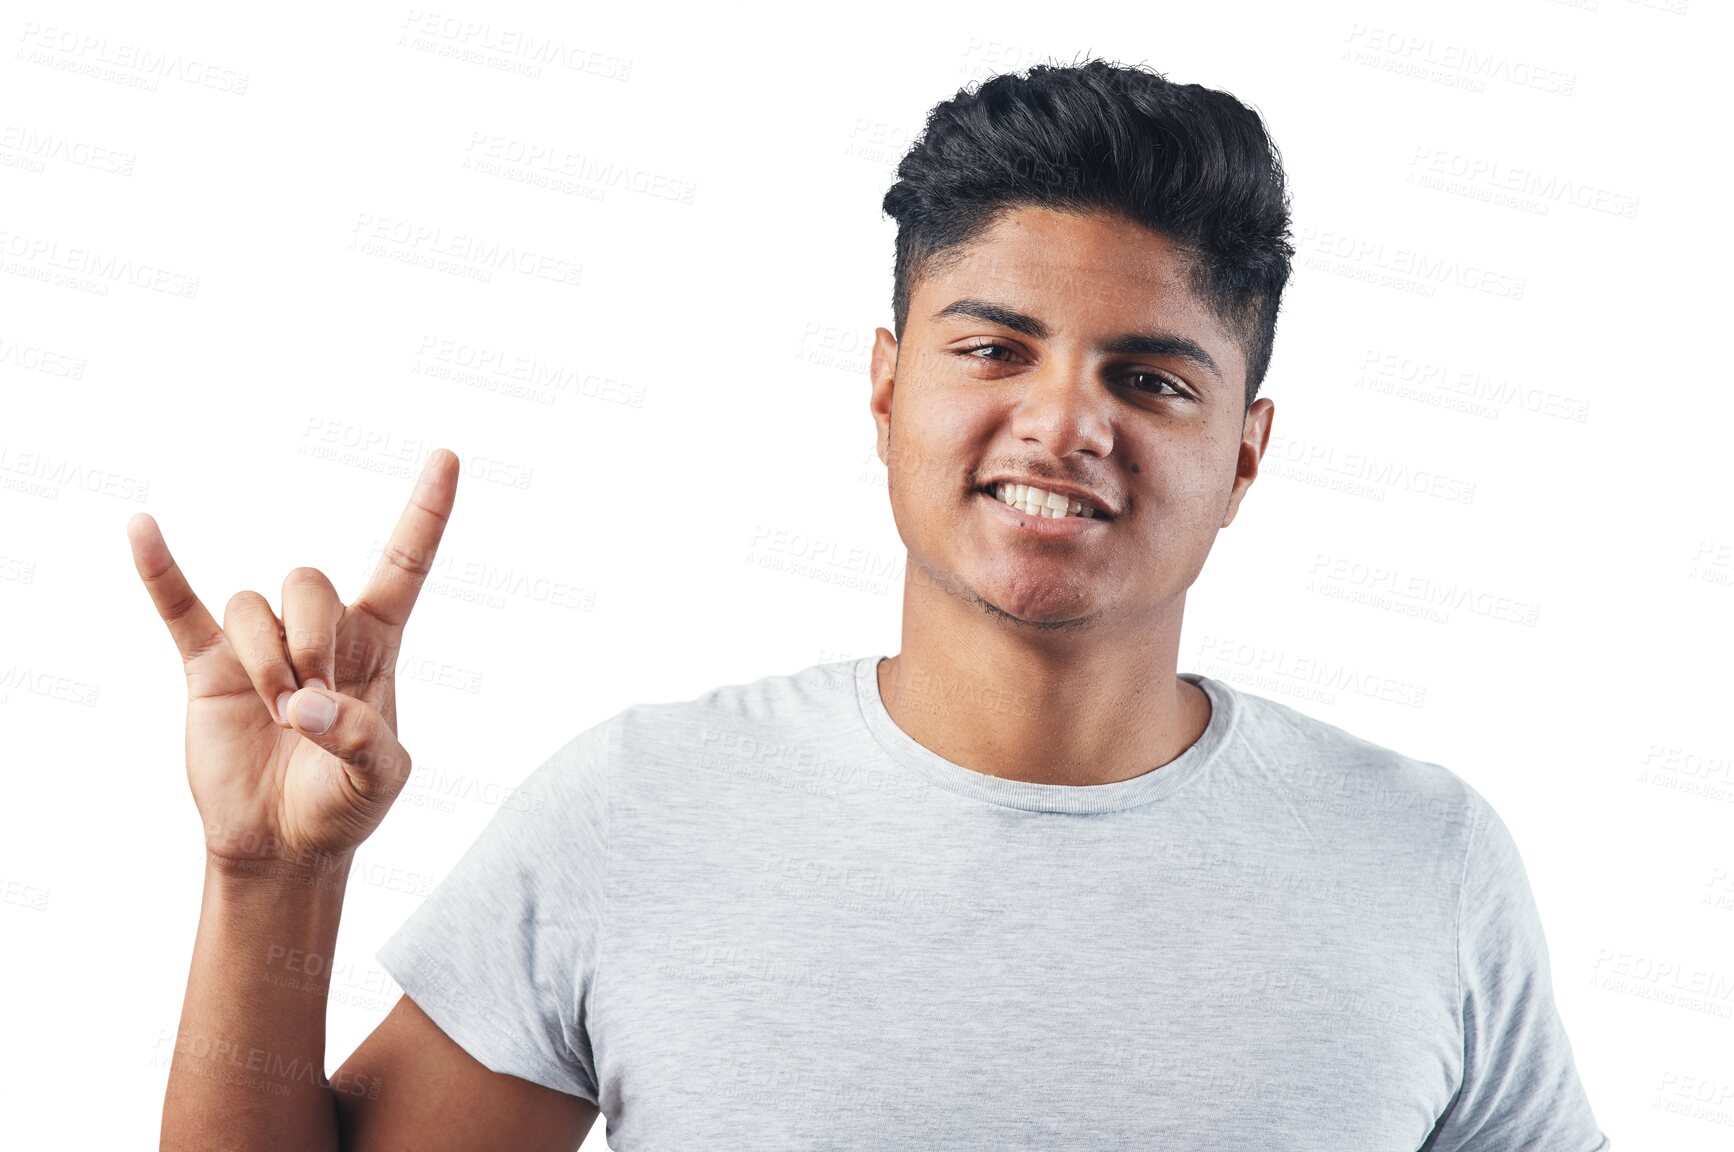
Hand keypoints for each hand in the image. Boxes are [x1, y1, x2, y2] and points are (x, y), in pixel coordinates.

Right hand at [128, 449, 459, 874]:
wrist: (284, 845)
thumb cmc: (345, 805)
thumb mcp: (381, 779)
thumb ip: (362, 739)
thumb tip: (308, 708)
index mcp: (378, 642)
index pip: (406, 560)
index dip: (427, 511)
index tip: (450, 457)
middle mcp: (321, 630)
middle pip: (309, 582)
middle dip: (310, 641)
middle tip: (311, 706)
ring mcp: (262, 645)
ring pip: (254, 606)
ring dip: (264, 662)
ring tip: (277, 715)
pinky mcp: (209, 666)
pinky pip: (180, 606)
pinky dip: (160, 569)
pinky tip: (142, 528)